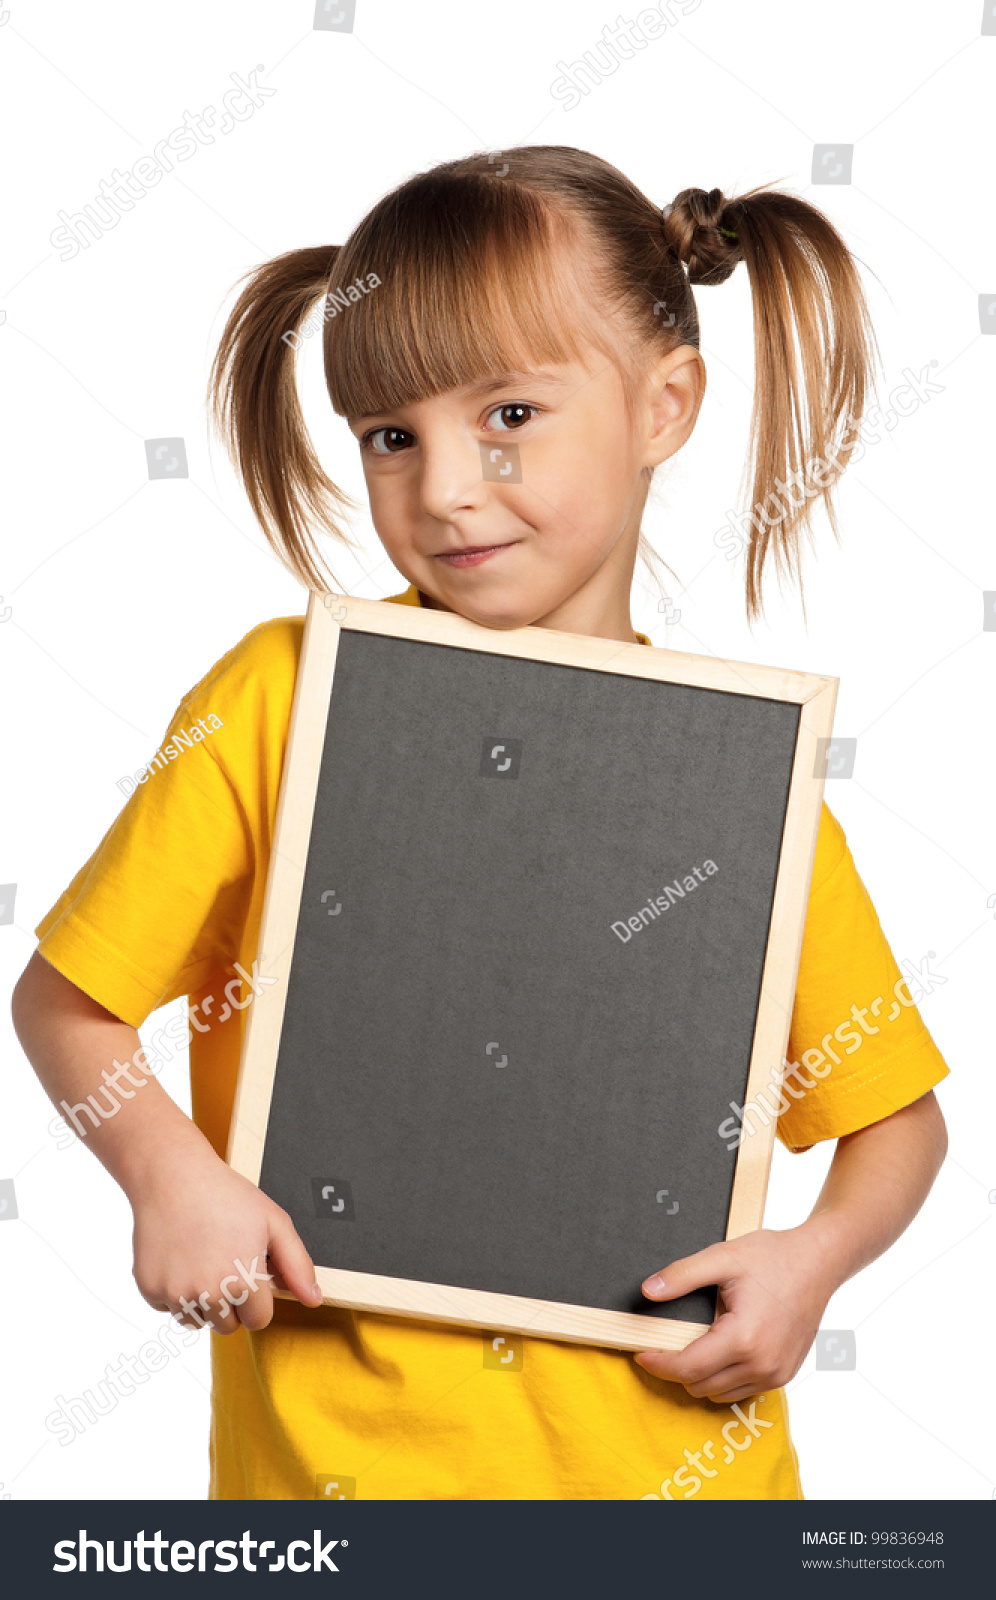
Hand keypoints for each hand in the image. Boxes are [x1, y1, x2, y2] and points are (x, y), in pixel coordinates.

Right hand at [131, 1141, 322, 1334]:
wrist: (173, 1177)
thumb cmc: (226, 1196)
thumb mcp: (274, 1222)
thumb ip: (297, 1265)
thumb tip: (314, 1301)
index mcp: (244, 1282)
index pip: (259, 1321)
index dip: (259, 1297)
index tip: (251, 1273)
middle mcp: (209, 1295)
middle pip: (228, 1326)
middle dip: (232, 1303)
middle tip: (226, 1263)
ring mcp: (176, 1295)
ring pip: (198, 1321)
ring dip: (203, 1302)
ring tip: (203, 1260)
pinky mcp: (149, 1289)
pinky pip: (169, 1308)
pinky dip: (175, 1291)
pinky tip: (180, 1257)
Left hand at [633, 1224, 837, 1402]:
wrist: (819, 1262)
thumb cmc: (774, 1257)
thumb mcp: (722, 1257)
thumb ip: (681, 1275)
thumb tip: (647, 1291)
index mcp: (744, 1339)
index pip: (688, 1368)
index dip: (658, 1363)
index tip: (641, 1353)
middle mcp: (762, 1365)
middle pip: (699, 1385)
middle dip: (675, 1368)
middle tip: (663, 1343)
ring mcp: (776, 1374)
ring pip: (719, 1393)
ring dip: (699, 1375)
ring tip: (693, 1342)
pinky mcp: (784, 1374)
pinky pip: (741, 1389)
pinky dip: (723, 1377)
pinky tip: (718, 1349)